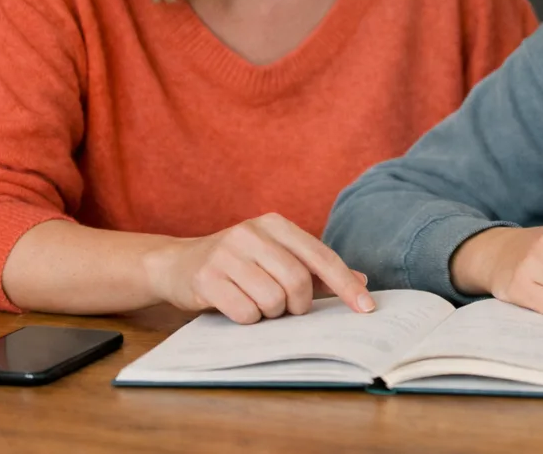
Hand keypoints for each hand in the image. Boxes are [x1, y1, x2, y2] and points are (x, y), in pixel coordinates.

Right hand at [143, 213, 373, 323]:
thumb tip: (361, 280)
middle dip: (298, 305)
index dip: (346, 284)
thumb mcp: (275, 257)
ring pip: (272, 299)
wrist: (176, 264)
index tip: (366, 308)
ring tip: (258, 305)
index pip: (321, 256)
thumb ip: (315, 268)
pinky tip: (237, 308)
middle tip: (287, 309)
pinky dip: (249, 319)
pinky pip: (246, 311)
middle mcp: (252, 232)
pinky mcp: (206, 277)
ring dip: (271, 313)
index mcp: (275, 224)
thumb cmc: (237, 265)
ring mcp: (227, 253)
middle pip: (298, 281)